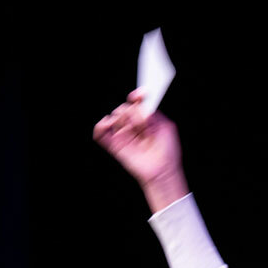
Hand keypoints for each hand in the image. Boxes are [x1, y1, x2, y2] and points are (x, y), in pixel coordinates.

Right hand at [93, 90, 188, 211]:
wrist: (162, 172)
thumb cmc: (167, 152)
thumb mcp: (166, 127)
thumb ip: (153, 114)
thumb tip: (139, 106)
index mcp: (145, 119)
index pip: (136, 102)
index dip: (136, 96)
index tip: (139, 95)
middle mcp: (133, 125)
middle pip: (124, 108)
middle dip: (131, 112)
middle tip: (141, 124)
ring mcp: (123, 135)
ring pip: (113, 116)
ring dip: (119, 118)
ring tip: (129, 129)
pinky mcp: (114, 146)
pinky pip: (100, 133)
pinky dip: (100, 126)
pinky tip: (107, 124)